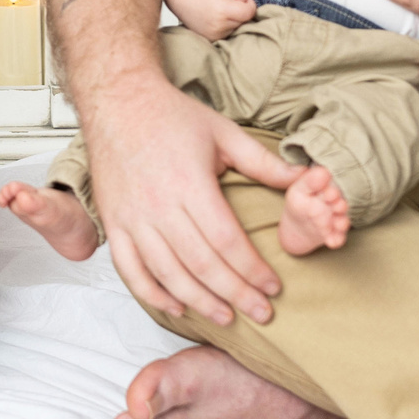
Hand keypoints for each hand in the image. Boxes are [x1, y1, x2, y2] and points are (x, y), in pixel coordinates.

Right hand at [83, 78, 302, 327]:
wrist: (117, 101)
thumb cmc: (171, 116)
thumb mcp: (224, 132)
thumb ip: (264, 162)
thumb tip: (305, 179)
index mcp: (189, 183)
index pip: (226, 241)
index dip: (252, 270)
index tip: (273, 287)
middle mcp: (158, 205)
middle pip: (201, 264)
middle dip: (235, 294)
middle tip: (261, 313)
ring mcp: (132, 217)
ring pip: (167, 273)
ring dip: (199, 301)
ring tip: (226, 317)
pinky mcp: (113, 223)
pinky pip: (130, 270)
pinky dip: (152, 293)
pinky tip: (176, 306)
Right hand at [172, 0, 256, 41]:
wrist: (183, 1)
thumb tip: (248, 5)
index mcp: (222, 10)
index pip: (249, 13)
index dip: (249, 4)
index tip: (243, 0)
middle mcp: (219, 26)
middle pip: (244, 21)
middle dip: (241, 12)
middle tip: (229, 4)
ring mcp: (215, 35)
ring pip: (238, 28)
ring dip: (235, 21)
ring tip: (222, 12)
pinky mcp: (213, 40)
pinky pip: (230, 34)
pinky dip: (228, 27)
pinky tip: (219, 20)